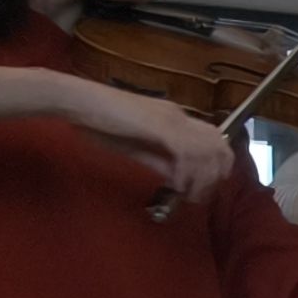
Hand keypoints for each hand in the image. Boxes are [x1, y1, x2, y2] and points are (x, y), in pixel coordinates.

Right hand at [69, 80, 234, 206]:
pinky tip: (175, 185)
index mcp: (174, 118)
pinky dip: (186, 175)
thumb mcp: (136, 147)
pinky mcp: (159, 126)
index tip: (201, 187)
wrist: (77, 101)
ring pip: (208, 153)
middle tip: (197, 196)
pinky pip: (186, 154)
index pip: (214, 141)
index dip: (215, 168)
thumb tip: (179, 179)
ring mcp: (171, 119)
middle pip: (220, 147)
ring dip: (202, 180)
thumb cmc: (99, 122)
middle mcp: (179, 116)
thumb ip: (159, 161)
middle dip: (215, 176)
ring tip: (187, 196)